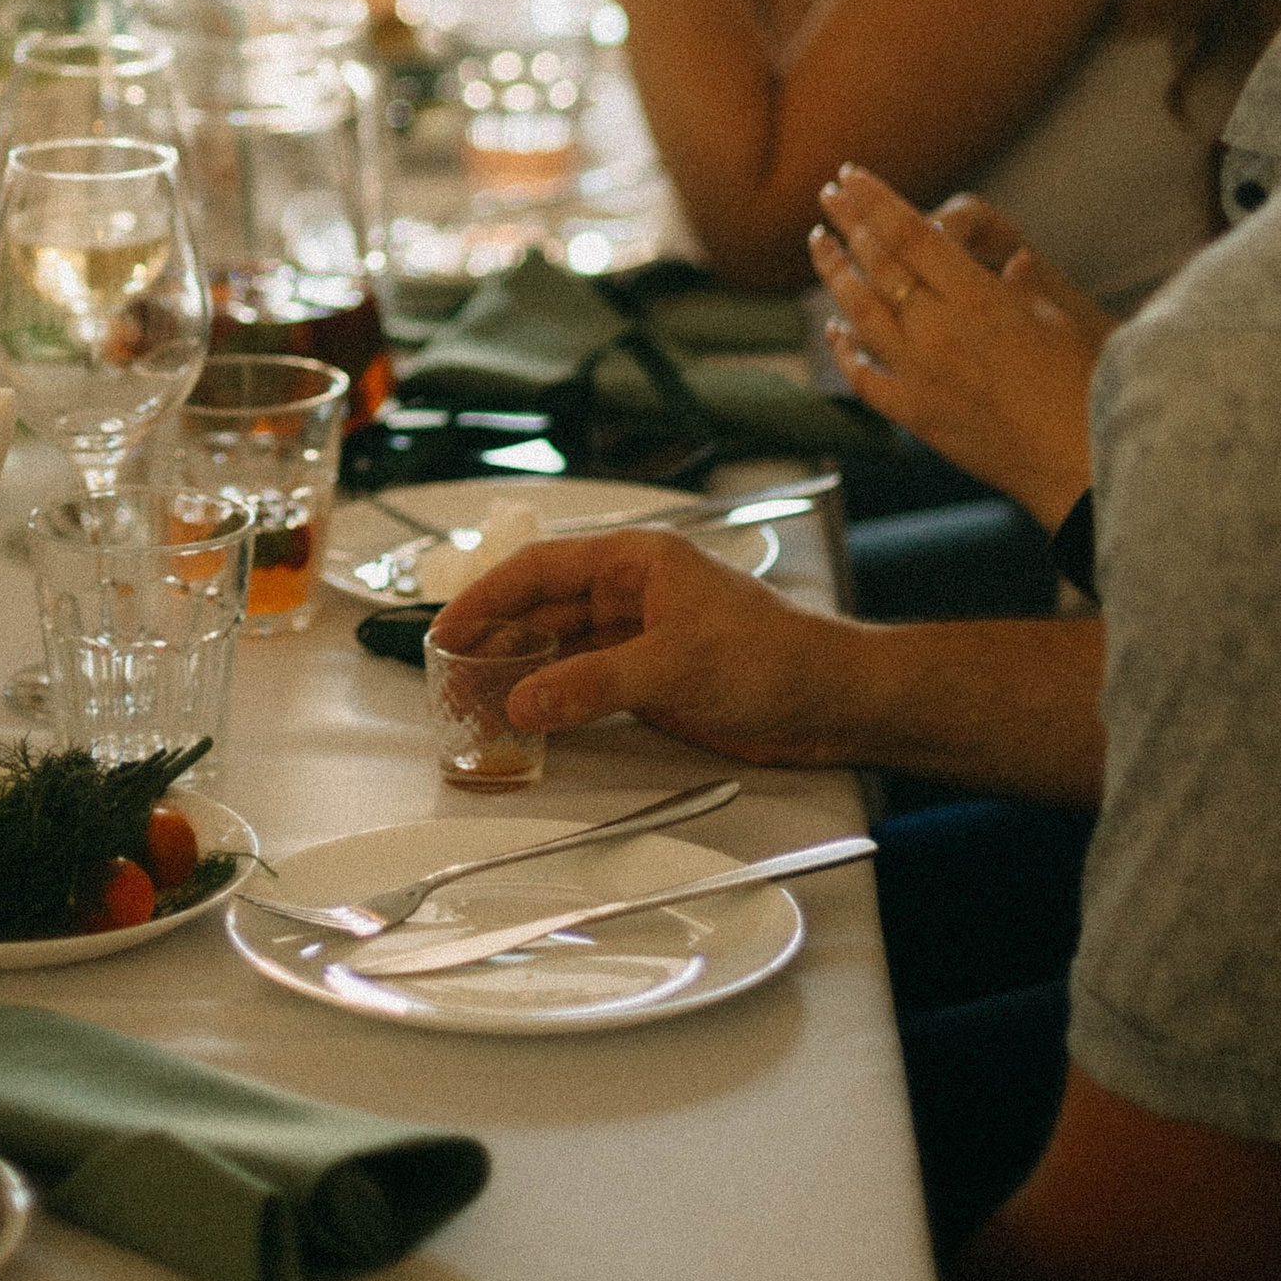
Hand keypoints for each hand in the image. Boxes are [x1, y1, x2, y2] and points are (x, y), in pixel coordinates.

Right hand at [430, 527, 857, 768]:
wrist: (832, 701)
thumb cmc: (772, 657)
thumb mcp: (672, 666)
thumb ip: (590, 683)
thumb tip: (521, 699)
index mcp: (637, 561)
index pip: (541, 568)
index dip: (488, 596)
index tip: (447, 628)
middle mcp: (633, 592)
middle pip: (545, 608)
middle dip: (497, 639)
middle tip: (450, 673)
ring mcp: (641, 636)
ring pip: (561, 648)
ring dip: (521, 672)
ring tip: (476, 701)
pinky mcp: (652, 678)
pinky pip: (585, 683)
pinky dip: (554, 700)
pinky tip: (527, 720)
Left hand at [808, 164, 1104, 530]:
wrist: (1078, 466)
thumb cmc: (1082, 388)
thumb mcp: (1057, 323)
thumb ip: (1022, 291)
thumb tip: (1012, 264)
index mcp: (977, 298)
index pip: (910, 233)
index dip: (875, 200)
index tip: (849, 175)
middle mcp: (939, 331)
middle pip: (877, 264)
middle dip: (848, 224)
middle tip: (827, 196)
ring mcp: (919, 374)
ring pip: (858, 311)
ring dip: (833, 273)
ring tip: (820, 242)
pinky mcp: (913, 414)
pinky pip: (863, 375)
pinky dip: (843, 348)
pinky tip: (833, 327)